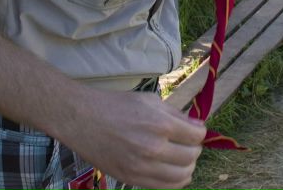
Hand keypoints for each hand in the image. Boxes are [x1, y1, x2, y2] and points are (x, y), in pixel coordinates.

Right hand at [61, 89, 205, 189]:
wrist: (82, 119)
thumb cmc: (116, 105)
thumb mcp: (150, 101)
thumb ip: (176, 114)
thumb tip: (198, 126)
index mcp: (160, 124)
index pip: (196, 136)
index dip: (199, 132)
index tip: (195, 130)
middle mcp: (154, 148)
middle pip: (192, 156)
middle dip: (194, 149)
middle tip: (188, 143)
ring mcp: (142, 167)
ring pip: (182, 176)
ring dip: (187, 167)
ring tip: (181, 158)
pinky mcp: (132, 179)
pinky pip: (165, 187)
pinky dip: (175, 181)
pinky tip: (172, 171)